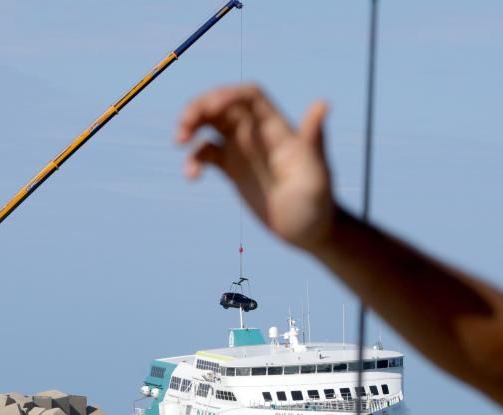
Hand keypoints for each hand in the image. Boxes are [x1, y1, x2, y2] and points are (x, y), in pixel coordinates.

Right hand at [176, 85, 335, 252]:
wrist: (309, 231)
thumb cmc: (318, 202)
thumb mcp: (316, 171)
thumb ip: (314, 137)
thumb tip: (323, 104)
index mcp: (277, 127)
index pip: (249, 97)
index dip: (228, 95)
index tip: (210, 109)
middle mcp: (257, 133)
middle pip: (222, 105)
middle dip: (200, 108)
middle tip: (183, 128)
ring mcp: (243, 150)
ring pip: (209, 125)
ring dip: (190, 126)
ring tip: (179, 142)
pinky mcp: (232, 169)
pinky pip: (206, 154)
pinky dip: (194, 159)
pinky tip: (191, 176)